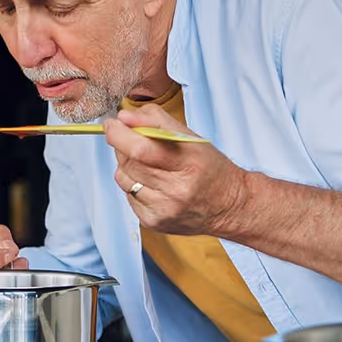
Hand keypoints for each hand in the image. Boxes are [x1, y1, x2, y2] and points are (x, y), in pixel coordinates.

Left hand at [103, 104, 246, 235]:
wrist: (229, 206)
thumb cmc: (209, 167)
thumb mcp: (190, 137)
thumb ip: (155, 121)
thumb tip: (123, 118)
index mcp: (188, 164)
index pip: (141, 149)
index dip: (119, 134)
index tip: (112, 124)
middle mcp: (176, 190)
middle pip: (129, 163)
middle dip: (122, 146)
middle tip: (130, 139)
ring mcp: (163, 210)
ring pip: (123, 179)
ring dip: (127, 166)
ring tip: (148, 164)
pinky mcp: (154, 223)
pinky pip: (128, 196)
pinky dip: (133, 185)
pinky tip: (152, 184)